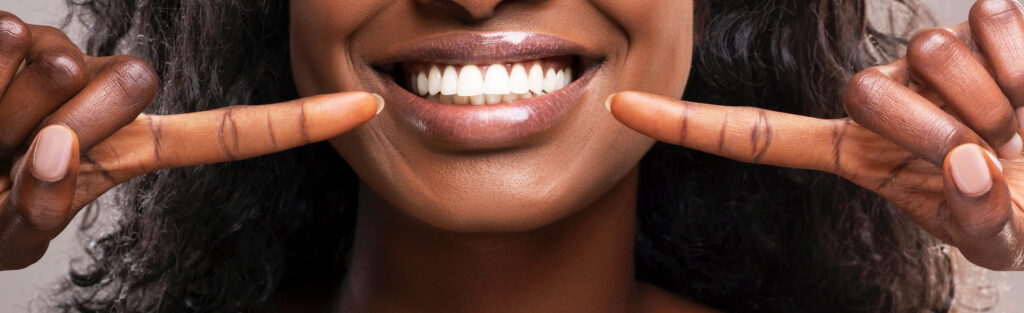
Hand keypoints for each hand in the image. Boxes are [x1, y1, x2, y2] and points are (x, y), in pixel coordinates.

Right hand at [0, 12, 382, 269]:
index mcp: (133, 150)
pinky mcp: (15, 32)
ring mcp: (66, 60)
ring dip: (3, 106)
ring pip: (61, 62)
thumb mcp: (11, 225)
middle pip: (132, 80)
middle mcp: (111, 98)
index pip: (229, 135)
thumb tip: (53, 143)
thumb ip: (39, 202)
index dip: (299, 123)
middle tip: (13, 150)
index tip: (368, 105)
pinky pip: (4, 43)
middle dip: (64, 120)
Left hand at [607, 0, 1023, 270]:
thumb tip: (964, 164)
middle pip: (862, 89)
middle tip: (983, 150)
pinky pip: (989, 21)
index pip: (753, 136)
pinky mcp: (974, 23)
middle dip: (933, 127)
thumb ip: (978, 218)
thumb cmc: (1017, 202)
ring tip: (1013, 124)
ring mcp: (919, 59)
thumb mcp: (995, 234)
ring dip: (990, 100)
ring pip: (927, 51)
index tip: (621, 107)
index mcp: (854, 153)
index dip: (687, 124)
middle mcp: (876, 98)